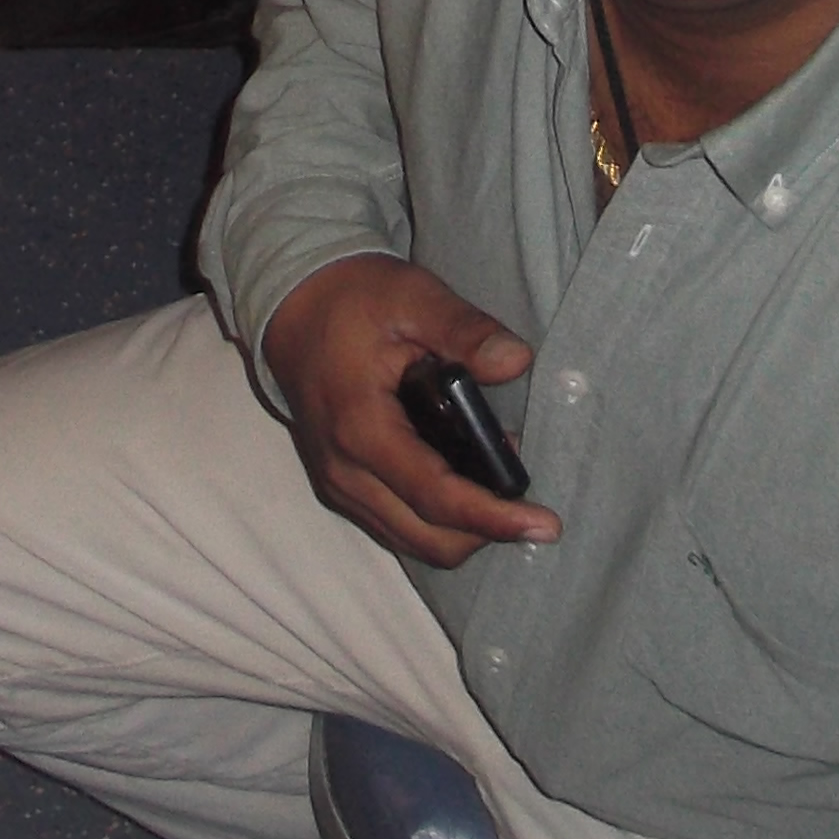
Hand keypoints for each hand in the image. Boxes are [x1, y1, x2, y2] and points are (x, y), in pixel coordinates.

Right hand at [261, 254, 559, 568]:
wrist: (292, 306)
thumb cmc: (353, 299)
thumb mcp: (412, 297)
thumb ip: (464, 330)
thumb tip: (516, 361)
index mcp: (361, 429)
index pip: (436, 497)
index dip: (494, 517)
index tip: (546, 524)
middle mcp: (344, 472)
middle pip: (429, 538)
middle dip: (487, 531)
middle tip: (529, 498)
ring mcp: (338, 484)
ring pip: (413, 541)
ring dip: (462, 528)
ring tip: (499, 482)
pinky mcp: (339, 485)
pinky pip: (396, 525)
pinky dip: (436, 519)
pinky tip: (465, 479)